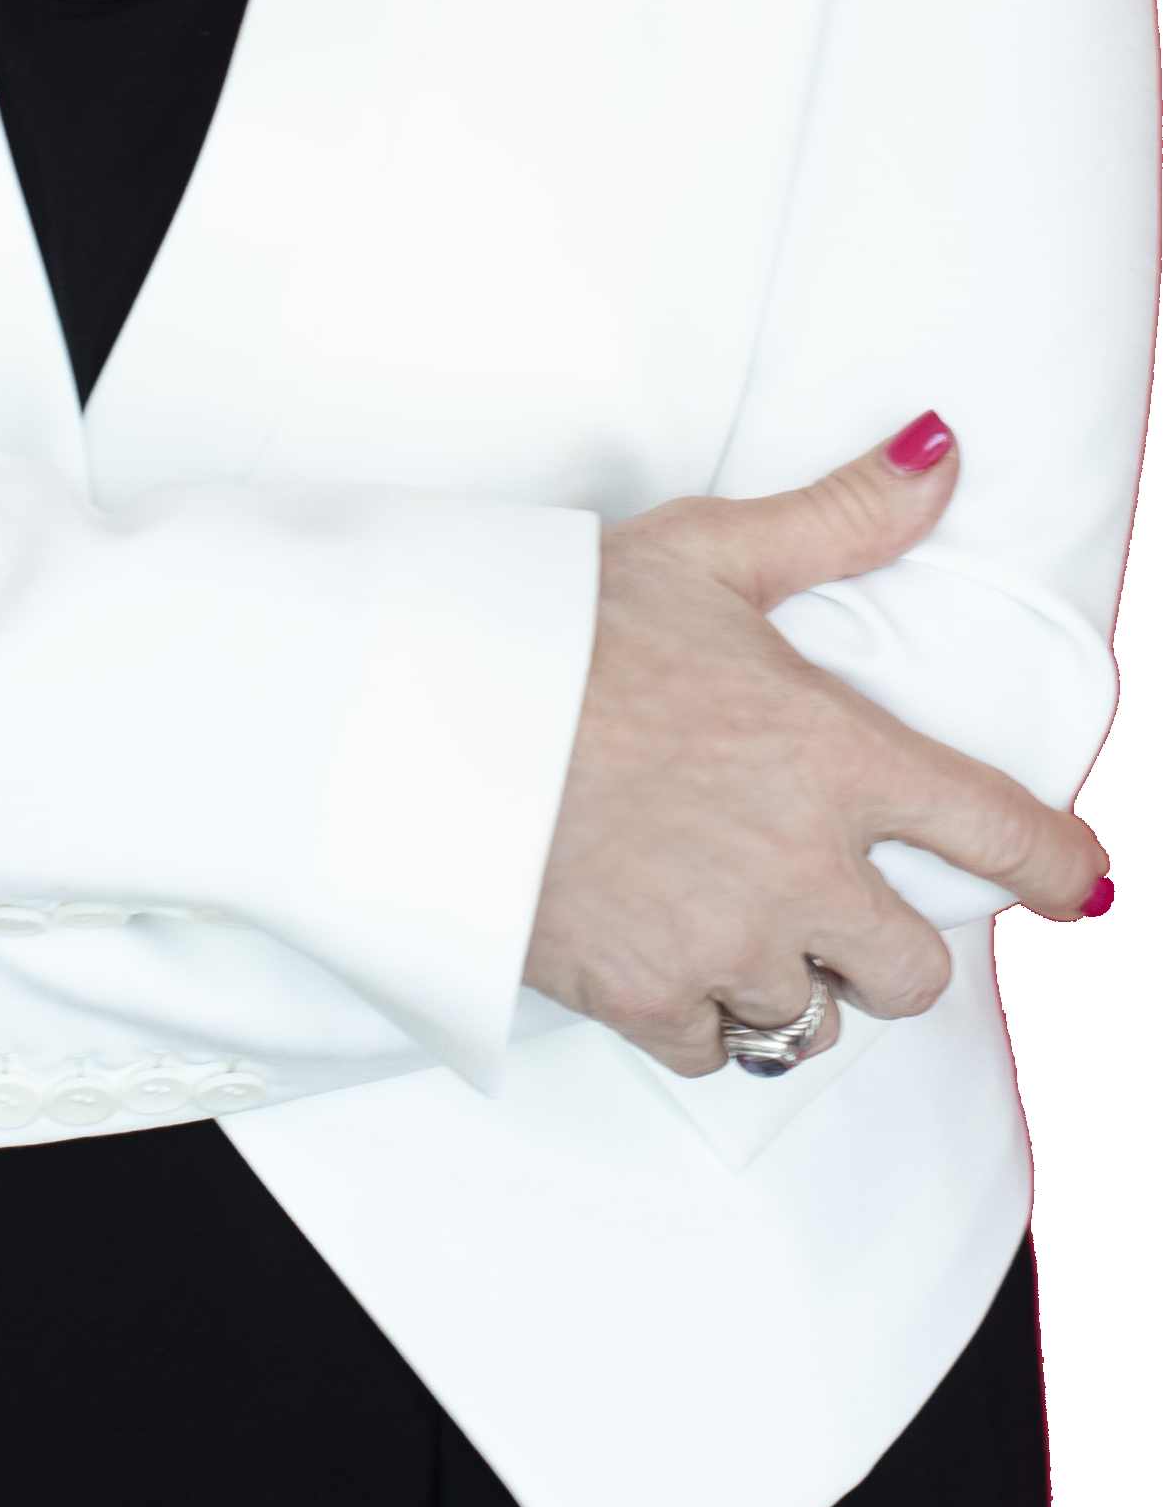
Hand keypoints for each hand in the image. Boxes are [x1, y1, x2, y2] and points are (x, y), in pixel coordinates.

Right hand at [523, 420, 1112, 1077]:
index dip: (1054, 866)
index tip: (1078, 885)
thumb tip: (939, 455)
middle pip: (916, 972)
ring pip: (815, 1020)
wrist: (427, 712)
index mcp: (834, 757)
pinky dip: (708, 1019)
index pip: (996, 831)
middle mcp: (801, 869)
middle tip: (843, 904)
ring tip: (743, 923)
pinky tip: (676, 958)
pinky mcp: (646, 997)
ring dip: (794, 982)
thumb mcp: (708, 553)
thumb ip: (840, 519)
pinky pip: (720, 1052)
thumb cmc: (561, 625)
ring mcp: (725, 944)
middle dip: (891, 946)